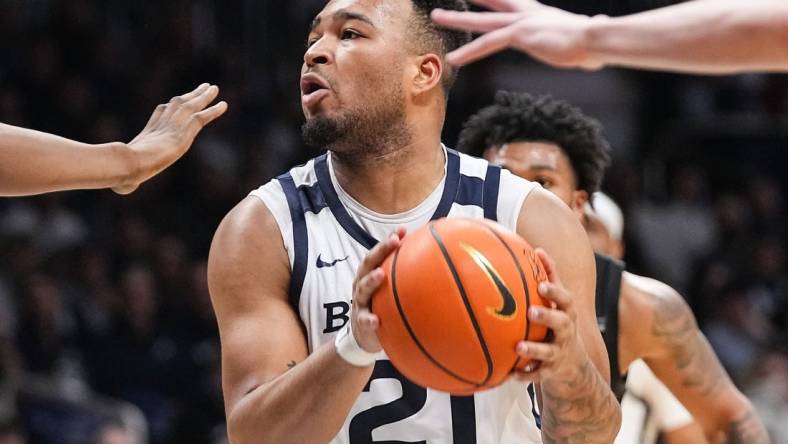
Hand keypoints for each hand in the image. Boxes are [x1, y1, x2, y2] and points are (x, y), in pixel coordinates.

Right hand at [113, 83, 227, 193]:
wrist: (125, 164)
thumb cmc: (121, 174)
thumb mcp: (125, 178)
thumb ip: (127, 182)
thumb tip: (123, 189)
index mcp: (146, 134)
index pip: (160, 115)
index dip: (168, 107)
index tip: (174, 100)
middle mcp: (160, 126)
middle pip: (176, 105)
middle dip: (189, 95)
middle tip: (202, 87)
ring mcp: (171, 127)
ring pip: (190, 106)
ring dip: (203, 97)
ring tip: (214, 88)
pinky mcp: (182, 134)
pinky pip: (200, 118)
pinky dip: (213, 111)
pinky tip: (224, 106)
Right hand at [351, 228, 405, 352]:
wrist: (364, 334)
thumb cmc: (382, 306)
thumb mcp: (391, 292)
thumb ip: (406, 279)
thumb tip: (436, 267)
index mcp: (370, 275)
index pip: (378, 254)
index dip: (388, 242)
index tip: (402, 231)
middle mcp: (362, 285)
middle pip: (368, 264)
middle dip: (380, 251)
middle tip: (394, 242)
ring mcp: (360, 302)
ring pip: (362, 289)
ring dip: (371, 280)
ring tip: (380, 275)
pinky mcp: (360, 321)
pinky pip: (364, 320)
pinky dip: (369, 320)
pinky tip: (376, 321)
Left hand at [431, 0, 601, 68]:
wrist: (596, 39)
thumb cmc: (594, 42)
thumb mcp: (582, 36)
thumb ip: (582, 34)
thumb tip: (603, 25)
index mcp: (538, 14)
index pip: (510, 2)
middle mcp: (527, 14)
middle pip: (491, 3)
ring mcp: (522, 23)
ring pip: (482, 20)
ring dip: (457, 18)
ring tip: (437, 16)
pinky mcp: (520, 35)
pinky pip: (487, 44)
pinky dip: (469, 52)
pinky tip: (454, 59)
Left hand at [512, 248, 589, 382]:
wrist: (573, 367)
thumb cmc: (558, 324)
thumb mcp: (558, 304)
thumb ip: (548, 278)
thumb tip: (536, 248)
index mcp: (566, 313)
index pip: (565, 299)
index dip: (555, 291)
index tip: (542, 284)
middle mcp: (566, 332)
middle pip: (561, 323)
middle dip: (547, 316)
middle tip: (531, 311)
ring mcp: (559, 353)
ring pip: (548, 351)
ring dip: (534, 349)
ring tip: (518, 347)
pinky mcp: (551, 372)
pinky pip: (537, 375)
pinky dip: (524, 375)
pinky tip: (508, 376)